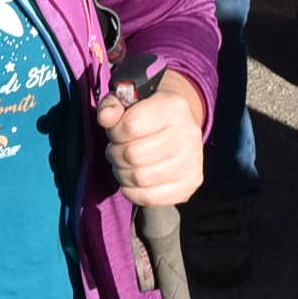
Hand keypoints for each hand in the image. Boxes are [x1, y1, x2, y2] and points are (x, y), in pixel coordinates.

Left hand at [96, 72, 204, 207]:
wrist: (179, 126)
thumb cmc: (147, 113)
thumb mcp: (128, 101)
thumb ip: (112, 106)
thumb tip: (105, 118)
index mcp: (173, 107)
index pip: (131, 126)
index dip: (114, 132)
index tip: (115, 132)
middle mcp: (188, 133)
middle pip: (134, 155)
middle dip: (116, 154)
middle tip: (116, 150)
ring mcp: (192, 160)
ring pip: (140, 178)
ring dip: (122, 173)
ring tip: (124, 164)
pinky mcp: (191, 183)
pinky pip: (150, 197)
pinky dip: (133, 192)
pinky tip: (133, 180)